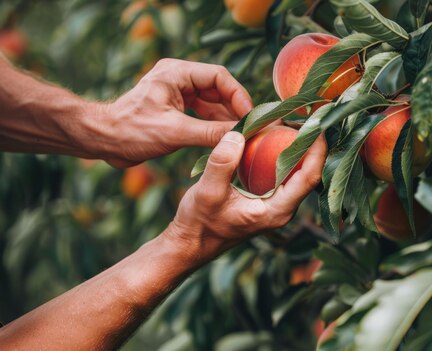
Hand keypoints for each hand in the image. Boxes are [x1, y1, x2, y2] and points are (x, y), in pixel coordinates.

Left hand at [90, 59, 252, 167]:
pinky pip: (202, 113)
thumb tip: (241, 136)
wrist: (102, 141)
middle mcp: (178, 78)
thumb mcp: (174, 133)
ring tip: (241, 135)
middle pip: (218, 88)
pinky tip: (225, 138)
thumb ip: (210, 133)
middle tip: (249, 127)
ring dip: (226, 118)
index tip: (248, 116)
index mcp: (176, 72)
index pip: (218, 76)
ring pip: (212, 102)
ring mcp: (177, 93)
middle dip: (234, 108)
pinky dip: (214, 124)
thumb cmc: (130, 131)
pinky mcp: (175, 108)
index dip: (237, 95)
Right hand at [164, 131, 326, 266]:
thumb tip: (238, 134)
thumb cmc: (199, 222)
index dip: (317, 149)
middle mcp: (283, 209)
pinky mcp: (268, 200)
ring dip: (297, 147)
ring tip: (293, 120)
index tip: (317, 123)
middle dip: (310, 143)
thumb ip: (222, 163)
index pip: (309, 177)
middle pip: (308, 172)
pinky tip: (274, 136)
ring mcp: (277, 205)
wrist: (190, 243)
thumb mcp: (207, 191)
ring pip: (297, 173)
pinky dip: (282, 154)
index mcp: (277, 211)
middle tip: (304, 115)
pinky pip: (283, 174)